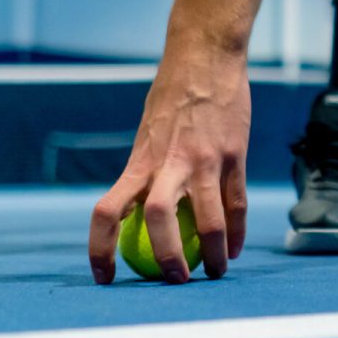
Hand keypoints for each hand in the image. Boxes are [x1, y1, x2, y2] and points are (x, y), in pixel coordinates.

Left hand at [88, 55, 250, 283]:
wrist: (205, 56)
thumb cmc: (172, 97)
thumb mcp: (149, 135)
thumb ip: (148, 170)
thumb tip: (140, 212)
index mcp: (140, 162)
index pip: (108, 211)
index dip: (100, 249)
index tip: (103, 277)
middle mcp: (169, 164)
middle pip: (159, 220)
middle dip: (167, 257)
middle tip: (174, 280)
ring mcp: (204, 160)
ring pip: (209, 219)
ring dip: (213, 254)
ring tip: (216, 273)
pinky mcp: (233, 154)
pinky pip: (235, 203)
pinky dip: (236, 232)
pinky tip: (235, 249)